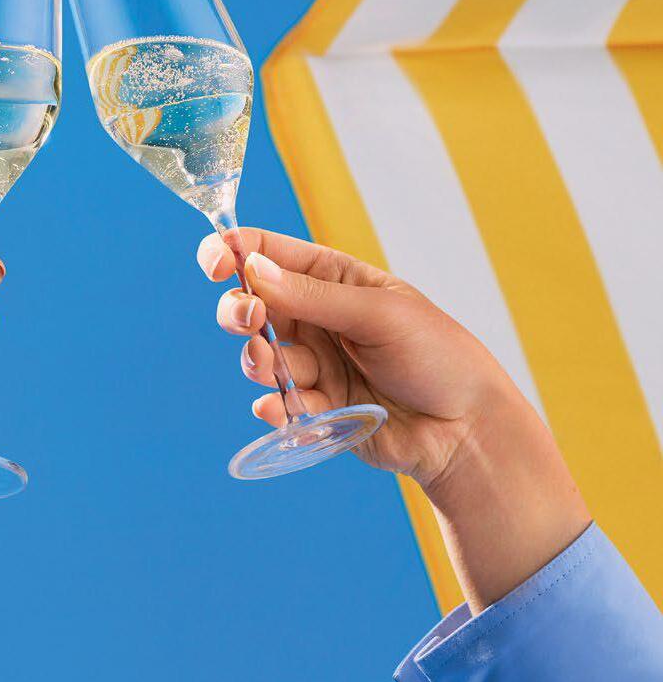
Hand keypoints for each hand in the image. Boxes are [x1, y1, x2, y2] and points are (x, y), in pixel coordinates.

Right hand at [199, 226, 509, 488]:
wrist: (467, 430)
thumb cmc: (438, 355)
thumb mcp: (378, 314)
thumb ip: (312, 297)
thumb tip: (252, 268)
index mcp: (333, 278)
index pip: (269, 252)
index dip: (234, 252)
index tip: (215, 264)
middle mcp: (317, 317)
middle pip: (252, 302)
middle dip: (239, 310)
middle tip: (251, 322)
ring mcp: (316, 362)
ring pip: (260, 354)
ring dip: (259, 360)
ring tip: (273, 369)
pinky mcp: (316, 407)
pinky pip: (277, 402)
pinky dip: (273, 406)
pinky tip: (282, 409)